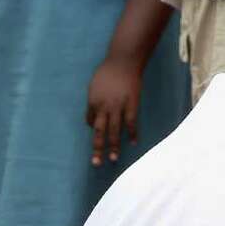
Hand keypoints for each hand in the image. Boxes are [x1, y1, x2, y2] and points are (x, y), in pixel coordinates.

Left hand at [85, 52, 143, 166]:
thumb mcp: (94, 85)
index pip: (90, 121)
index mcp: (92, 102)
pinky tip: (134, 143)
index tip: (98, 132)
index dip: (93, 127)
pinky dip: (132, 133)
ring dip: (114, 146)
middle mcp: (103, 107)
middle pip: (99, 132)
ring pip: (114, 131)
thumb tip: (95, 112)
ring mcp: (118, 107)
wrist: (123, 62)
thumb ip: (94, 99)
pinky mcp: (131, 105)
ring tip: (114, 159)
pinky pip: (131, 123)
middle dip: (97, 148)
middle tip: (96, 163)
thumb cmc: (107, 71)